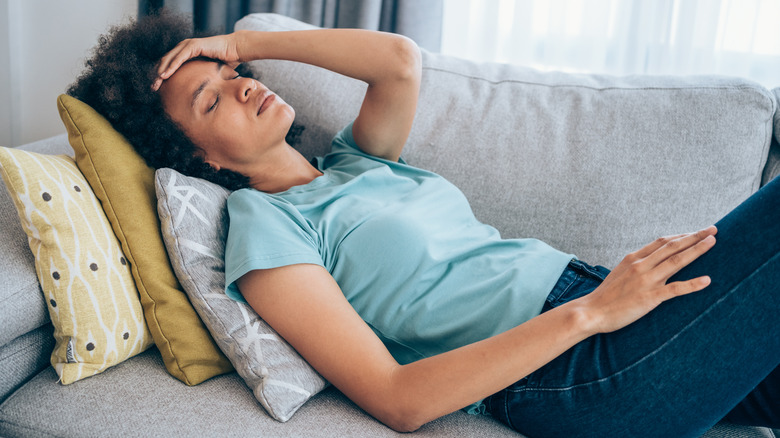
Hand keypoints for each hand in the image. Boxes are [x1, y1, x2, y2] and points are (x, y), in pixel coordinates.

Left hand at [152, 32, 243, 90]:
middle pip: (166, 61)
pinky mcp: (194, 45)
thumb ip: (201, 77)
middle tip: (153, 88)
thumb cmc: (227, 61)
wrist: (237, 50)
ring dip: (161, 72)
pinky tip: (165, 75)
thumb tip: (200, 93)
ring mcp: (188, 45)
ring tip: (156, 83)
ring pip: (169, 59)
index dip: (162, 75)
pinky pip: (179, 57)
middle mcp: (185, 47)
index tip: (158, 88)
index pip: (170, 64)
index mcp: (187, 52)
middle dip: (158, 75)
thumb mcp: (209, 71)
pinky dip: (171, 66)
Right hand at [577, 226, 716, 333]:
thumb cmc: (606, 296)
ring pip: (676, 261)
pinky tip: (707, 280)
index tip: (696, 232)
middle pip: (672, 246)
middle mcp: (641, 265)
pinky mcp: (650, 298)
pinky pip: (675, 289)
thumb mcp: (619, 273)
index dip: (681, 235)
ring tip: (712, 243)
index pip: (662, 242)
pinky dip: (692, 284)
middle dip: (695, 237)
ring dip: (696, 250)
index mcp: (633, 258)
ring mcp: (646, 281)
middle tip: (713, 230)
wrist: (591, 312)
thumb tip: (650, 261)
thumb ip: (635, 265)